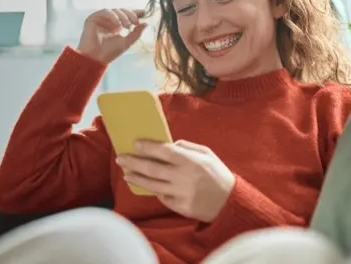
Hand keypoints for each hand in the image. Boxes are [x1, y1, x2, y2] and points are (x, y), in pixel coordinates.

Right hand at [77, 8, 148, 63]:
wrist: (95, 58)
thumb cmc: (109, 53)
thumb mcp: (127, 42)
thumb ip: (136, 33)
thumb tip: (146, 24)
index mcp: (116, 26)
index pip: (126, 16)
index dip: (135, 13)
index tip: (144, 12)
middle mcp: (108, 22)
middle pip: (122, 11)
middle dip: (130, 15)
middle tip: (135, 22)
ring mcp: (101, 20)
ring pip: (114, 10)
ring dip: (123, 16)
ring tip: (126, 26)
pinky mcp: (93, 18)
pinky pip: (105, 12)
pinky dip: (113, 16)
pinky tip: (118, 24)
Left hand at [116, 140, 236, 221]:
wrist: (230, 203)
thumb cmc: (218, 175)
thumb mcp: (207, 155)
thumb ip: (187, 147)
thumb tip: (168, 144)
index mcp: (191, 161)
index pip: (164, 151)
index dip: (148, 147)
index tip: (135, 143)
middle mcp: (184, 177)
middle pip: (152, 168)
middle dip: (134, 162)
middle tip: (121, 158)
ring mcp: (181, 194)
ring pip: (152, 185)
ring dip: (136, 178)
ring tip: (126, 174)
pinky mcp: (180, 207)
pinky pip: (162, 197)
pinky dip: (154, 190)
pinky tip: (146, 185)